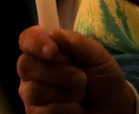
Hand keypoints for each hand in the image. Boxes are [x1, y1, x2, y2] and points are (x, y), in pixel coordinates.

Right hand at [18, 26, 135, 113]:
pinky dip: (66, 109)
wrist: (112, 108)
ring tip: (81, 93)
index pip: (28, 38)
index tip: (53, 50)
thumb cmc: (103, 78)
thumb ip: (78, 43)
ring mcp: (32, 93)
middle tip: (82, 78)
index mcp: (49, 50)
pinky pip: (41, 112)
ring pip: (32, 90)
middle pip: (26, 65)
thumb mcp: (98, 57)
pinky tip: (76, 108)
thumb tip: (54, 32)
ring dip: (64, 93)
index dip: (36, 42)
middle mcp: (35, 70)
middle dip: (58, 72)